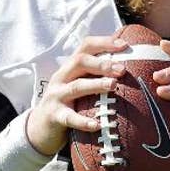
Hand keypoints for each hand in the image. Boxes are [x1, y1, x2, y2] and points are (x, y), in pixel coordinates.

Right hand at [26, 35, 129, 154]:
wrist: (40, 128)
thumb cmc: (69, 103)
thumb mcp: (80, 86)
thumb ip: (97, 76)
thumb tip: (130, 70)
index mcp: (71, 67)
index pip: (86, 46)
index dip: (104, 43)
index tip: (125, 45)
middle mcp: (62, 77)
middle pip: (80, 61)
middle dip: (102, 63)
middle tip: (122, 69)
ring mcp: (56, 96)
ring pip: (76, 86)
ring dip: (96, 85)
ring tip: (114, 85)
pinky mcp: (54, 116)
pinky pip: (69, 117)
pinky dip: (83, 121)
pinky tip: (97, 125)